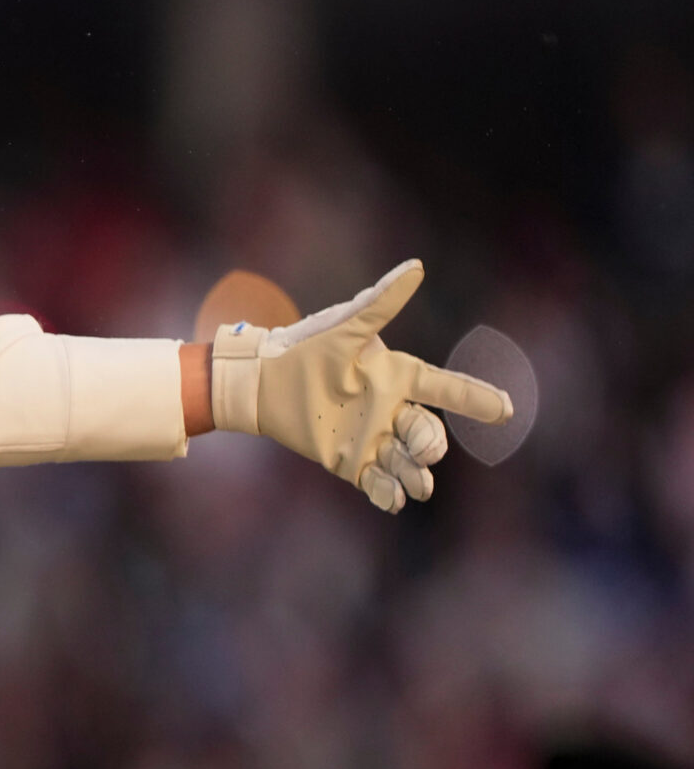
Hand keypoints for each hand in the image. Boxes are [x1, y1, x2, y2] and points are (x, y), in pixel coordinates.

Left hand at [211, 259, 514, 512]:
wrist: (263, 381)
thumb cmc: (306, 348)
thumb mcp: (345, 327)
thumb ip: (380, 303)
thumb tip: (415, 267)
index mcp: (398, 378)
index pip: (446, 389)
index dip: (475, 399)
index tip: (505, 409)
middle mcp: (392, 410)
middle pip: (429, 434)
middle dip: (431, 444)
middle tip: (421, 449)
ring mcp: (373, 438)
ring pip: (408, 463)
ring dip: (416, 476)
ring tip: (417, 485)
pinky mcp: (350, 462)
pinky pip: (378, 484)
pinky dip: (387, 495)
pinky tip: (392, 501)